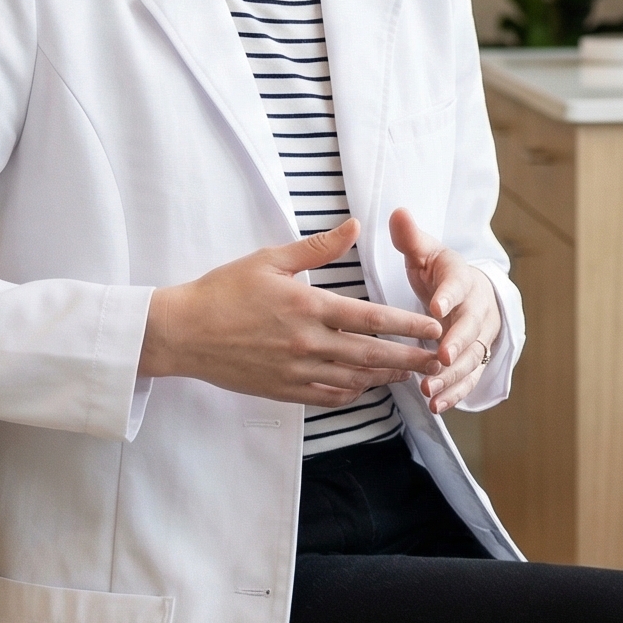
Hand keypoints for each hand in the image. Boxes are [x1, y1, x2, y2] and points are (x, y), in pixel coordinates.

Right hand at [139, 220, 446, 404]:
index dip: (407, 325)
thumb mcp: (269, 259)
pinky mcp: (283, 390)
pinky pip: (328, 397)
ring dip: (386, 377)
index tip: (433, 327)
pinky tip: (367, 386)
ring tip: (412, 374)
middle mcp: (307, 344)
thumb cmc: (223, 291)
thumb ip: (318, 247)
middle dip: (410, 359)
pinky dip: (353, 392)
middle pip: (371, 355)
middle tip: (440, 360)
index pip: (371, 319)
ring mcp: (295, 371)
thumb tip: (355, 226)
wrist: (182, 333)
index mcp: (307, 307)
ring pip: (354, 379)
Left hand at [390, 208, 503, 412]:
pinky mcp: (476, 357)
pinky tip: (437, 405)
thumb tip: (397, 212)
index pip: (457, 285)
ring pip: (472, 357)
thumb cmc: (441, 272)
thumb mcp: (427, 253)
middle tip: (440, 357)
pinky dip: (455, 393)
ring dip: (452, 375)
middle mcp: (477, 308)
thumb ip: (411, 238)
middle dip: (457, 343)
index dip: (448, 296)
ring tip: (429, 390)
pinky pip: (469, 378)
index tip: (435, 307)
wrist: (472, 293)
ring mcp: (480, 336)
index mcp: (462, 279)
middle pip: (471, 327)